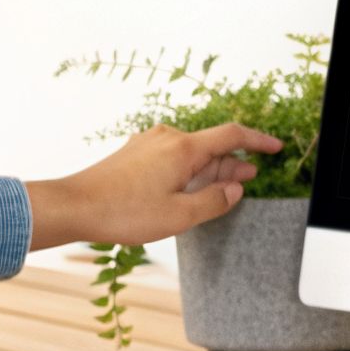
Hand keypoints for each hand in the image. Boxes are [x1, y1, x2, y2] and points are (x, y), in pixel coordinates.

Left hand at [26, 123, 281, 248]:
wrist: (74, 206)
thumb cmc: (123, 212)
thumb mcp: (179, 216)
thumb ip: (214, 201)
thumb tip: (234, 189)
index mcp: (183, 148)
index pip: (232, 135)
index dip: (258, 140)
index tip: (275, 147)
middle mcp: (167, 138)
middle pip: (211, 145)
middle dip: (233, 161)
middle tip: (250, 177)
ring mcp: (148, 144)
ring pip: (191, 152)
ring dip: (209, 168)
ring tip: (223, 186)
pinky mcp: (135, 154)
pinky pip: (172, 156)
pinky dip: (188, 169)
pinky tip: (188, 187)